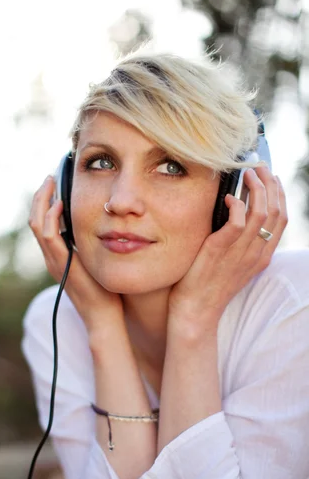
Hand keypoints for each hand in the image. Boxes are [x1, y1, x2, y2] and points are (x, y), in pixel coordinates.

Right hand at [29, 176, 122, 331]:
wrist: (103, 316)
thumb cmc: (105, 291)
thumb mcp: (97, 261)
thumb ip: (93, 245)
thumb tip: (103, 225)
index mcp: (58, 255)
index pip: (42, 223)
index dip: (45, 202)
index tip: (55, 183)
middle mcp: (51, 257)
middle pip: (35, 219)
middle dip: (41, 196)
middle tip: (50, 176)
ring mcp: (54, 261)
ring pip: (37, 225)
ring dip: (42, 201)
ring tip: (51, 182)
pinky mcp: (62, 265)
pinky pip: (49, 237)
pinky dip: (51, 218)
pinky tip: (59, 204)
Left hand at [168, 166, 287, 332]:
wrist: (196, 312)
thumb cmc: (207, 286)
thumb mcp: (231, 262)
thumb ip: (238, 240)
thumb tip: (236, 209)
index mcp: (262, 256)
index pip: (281, 219)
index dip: (279, 194)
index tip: (270, 176)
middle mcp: (256, 254)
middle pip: (276, 211)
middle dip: (270, 184)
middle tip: (259, 166)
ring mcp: (240, 253)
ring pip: (261, 213)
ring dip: (257, 188)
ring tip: (247, 173)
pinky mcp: (219, 251)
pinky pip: (237, 223)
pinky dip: (237, 206)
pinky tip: (230, 197)